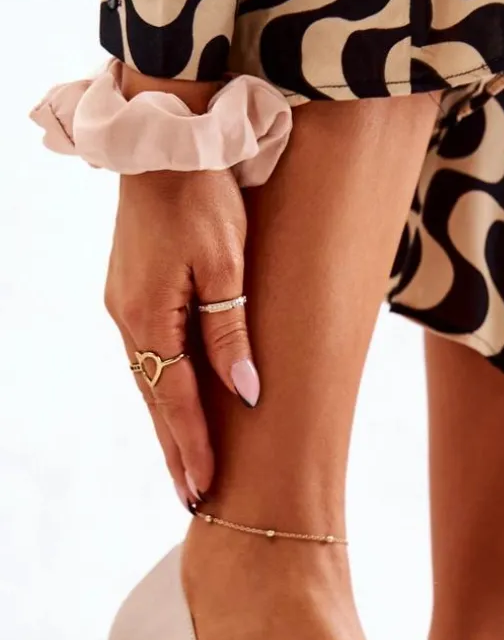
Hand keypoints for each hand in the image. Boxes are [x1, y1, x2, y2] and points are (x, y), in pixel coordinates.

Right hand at [105, 165, 258, 505]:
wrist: (163, 139)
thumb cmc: (202, 195)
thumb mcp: (226, 264)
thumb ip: (231, 333)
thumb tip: (244, 395)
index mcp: (148, 317)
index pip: (174, 401)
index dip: (193, 447)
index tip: (205, 490)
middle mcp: (127, 319)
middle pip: (155, 401)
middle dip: (175, 452)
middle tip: (191, 501)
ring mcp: (124, 305)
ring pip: (148, 382)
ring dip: (167, 427)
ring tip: (185, 467)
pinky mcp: (130, 292)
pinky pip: (147, 357)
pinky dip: (160, 391)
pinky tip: (171, 408)